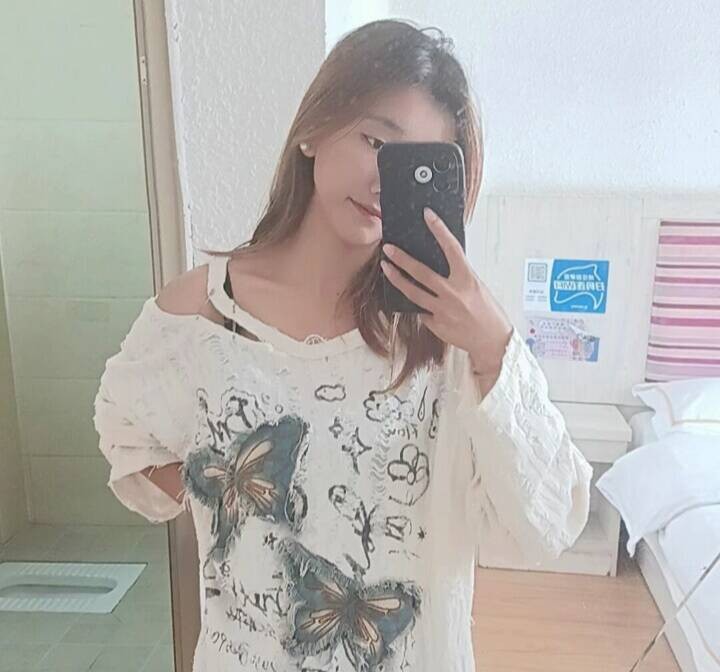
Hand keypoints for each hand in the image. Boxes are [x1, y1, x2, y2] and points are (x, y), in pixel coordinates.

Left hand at [380, 207, 512, 384]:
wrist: (492, 341)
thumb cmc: (488, 312)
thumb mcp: (477, 287)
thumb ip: (458, 276)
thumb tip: (440, 264)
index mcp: (467, 279)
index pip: (452, 248)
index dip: (439, 230)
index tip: (428, 215)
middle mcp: (453, 294)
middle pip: (421, 273)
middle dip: (402, 259)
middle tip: (388, 249)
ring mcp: (443, 310)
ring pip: (413, 292)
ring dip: (397, 279)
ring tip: (386, 268)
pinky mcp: (436, 325)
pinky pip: (421, 311)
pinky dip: (418, 304)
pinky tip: (413, 298)